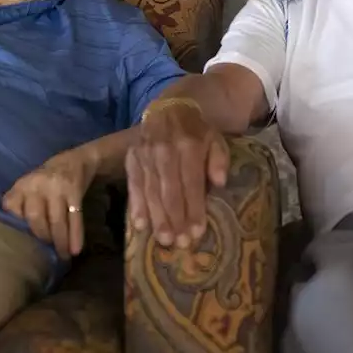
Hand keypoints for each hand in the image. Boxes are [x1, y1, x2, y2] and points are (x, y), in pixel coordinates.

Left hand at [3, 150, 95, 257]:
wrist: (75, 159)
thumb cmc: (47, 180)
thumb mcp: (29, 186)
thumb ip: (20, 205)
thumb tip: (15, 237)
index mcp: (22, 184)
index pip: (12, 207)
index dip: (16, 225)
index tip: (19, 243)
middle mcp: (37, 184)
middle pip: (35, 217)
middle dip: (41, 238)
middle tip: (46, 252)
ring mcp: (57, 187)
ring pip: (56, 220)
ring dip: (60, 241)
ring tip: (62, 256)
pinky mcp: (75, 191)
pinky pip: (75, 217)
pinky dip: (76, 235)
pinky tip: (75, 250)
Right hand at [125, 103, 229, 249]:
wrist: (169, 108)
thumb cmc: (196, 132)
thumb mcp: (215, 139)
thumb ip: (219, 160)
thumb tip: (220, 183)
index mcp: (189, 145)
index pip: (191, 182)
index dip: (194, 208)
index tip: (197, 231)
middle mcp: (165, 150)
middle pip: (170, 190)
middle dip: (175, 219)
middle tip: (180, 243)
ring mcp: (145, 154)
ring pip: (151, 190)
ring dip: (157, 217)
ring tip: (164, 239)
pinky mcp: (132, 158)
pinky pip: (133, 185)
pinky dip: (136, 205)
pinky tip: (140, 225)